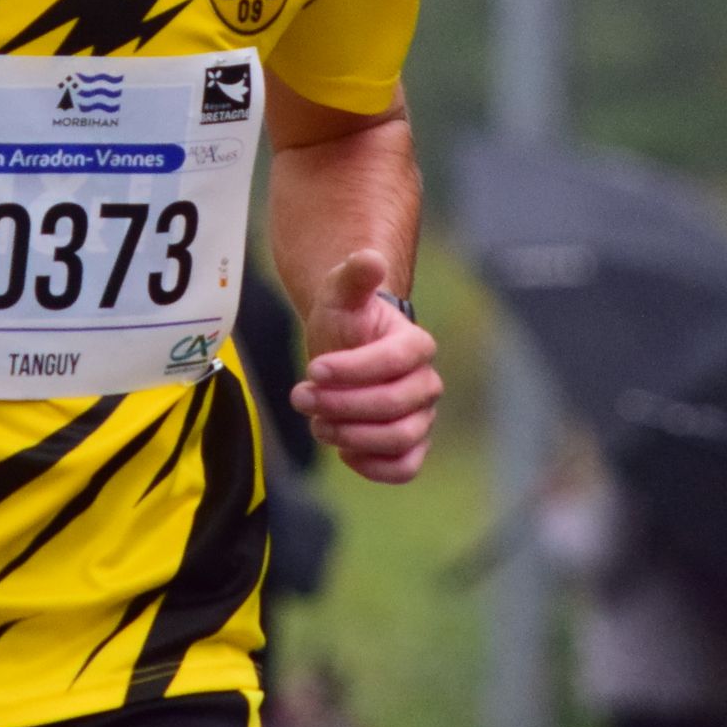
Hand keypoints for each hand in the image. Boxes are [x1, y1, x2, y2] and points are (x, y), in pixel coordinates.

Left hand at [288, 249, 439, 483]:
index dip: (354, 369)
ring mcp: (421, 417)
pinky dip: (375, 467)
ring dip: (352, 436)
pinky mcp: (410, 446)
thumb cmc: (344, 319)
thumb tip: (369, 258)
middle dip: (343, 405)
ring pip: (400, 439)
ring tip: (316, 423)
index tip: (313, 369)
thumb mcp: (341, 293)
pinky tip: (342, 450)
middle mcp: (425, 383)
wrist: (343, 348)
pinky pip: (406, 468)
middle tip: (301, 397)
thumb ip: (355, 276)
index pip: (395, 361)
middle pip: (395, 405)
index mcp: (415, 344)